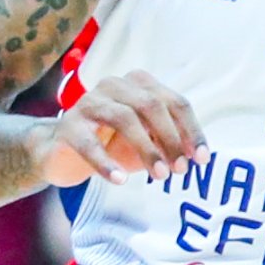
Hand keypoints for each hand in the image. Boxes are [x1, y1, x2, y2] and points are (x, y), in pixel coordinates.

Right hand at [36, 69, 201, 184]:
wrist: (61, 153)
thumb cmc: (111, 144)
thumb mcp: (146, 142)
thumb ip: (168, 143)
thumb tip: (196, 157)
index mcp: (138, 84)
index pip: (173, 102)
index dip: (191, 130)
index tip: (202, 159)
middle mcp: (114, 85)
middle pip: (151, 104)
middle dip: (170, 138)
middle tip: (180, 170)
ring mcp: (89, 102)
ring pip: (124, 118)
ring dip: (146, 149)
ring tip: (159, 175)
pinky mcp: (68, 126)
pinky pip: (89, 143)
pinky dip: (106, 162)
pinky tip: (120, 180)